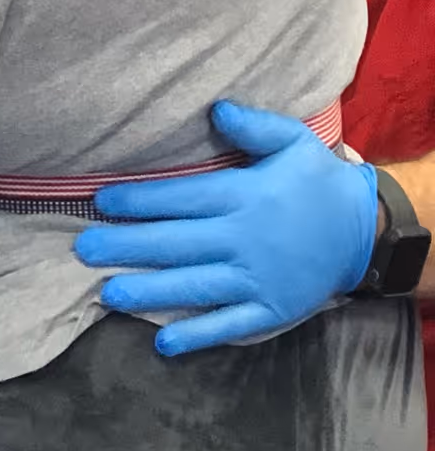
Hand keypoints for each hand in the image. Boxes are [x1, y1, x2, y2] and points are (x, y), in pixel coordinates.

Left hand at [74, 101, 377, 358]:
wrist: (367, 230)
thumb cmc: (318, 180)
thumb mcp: (292, 140)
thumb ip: (252, 125)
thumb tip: (214, 109)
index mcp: (243, 196)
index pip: (181, 198)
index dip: (139, 201)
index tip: (100, 203)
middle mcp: (244, 239)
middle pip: (176, 243)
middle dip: (126, 246)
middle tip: (82, 250)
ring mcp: (258, 279)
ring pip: (195, 286)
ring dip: (150, 291)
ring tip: (108, 295)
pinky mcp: (272, 309)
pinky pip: (230, 324)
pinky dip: (197, 333)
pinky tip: (164, 341)